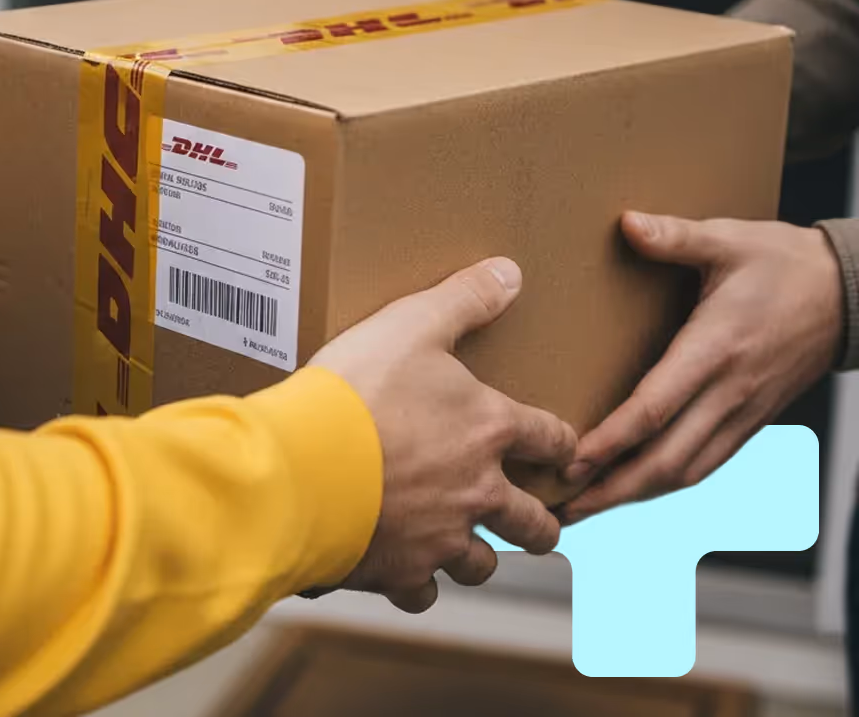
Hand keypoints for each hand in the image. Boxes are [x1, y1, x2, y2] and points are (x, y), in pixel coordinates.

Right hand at [310, 258, 577, 612]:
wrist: (303, 467)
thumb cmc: (356, 393)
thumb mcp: (410, 324)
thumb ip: (463, 298)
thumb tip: (510, 272)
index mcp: (489, 430)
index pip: (553, 439)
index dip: (562, 443)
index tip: (562, 448)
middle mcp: (478, 492)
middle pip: (536, 521)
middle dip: (543, 523)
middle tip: (539, 521)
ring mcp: (441, 538)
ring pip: (484, 565)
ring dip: (482, 557)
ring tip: (471, 550)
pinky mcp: (399, 571)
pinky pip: (421, 594)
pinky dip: (416, 586)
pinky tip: (403, 573)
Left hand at [559, 212, 843, 524]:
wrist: (854, 294)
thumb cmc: (785, 263)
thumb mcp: (730, 238)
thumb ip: (676, 236)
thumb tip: (626, 222)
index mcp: (716, 348)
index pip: (656, 408)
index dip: (611, 442)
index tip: (569, 461)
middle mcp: (729, 392)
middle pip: (666, 460)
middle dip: (611, 489)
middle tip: (560, 509)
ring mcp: (742, 413)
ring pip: (686, 472)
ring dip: (633, 497)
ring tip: (584, 510)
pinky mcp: (750, 422)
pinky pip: (704, 465)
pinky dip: (664, 485)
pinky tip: (631, 492)